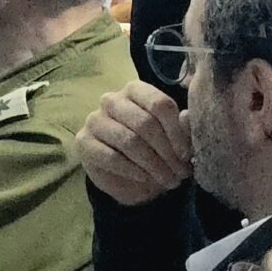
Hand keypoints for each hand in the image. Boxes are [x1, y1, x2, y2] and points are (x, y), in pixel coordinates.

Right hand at [76, 83, 192, 206]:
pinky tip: (145, 178)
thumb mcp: (174, 140)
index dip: (176, 131)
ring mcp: (94, 120)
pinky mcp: (83, 142)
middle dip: (166, 152)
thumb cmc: (155, 150)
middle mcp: (111, 100)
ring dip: (152, 164)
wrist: (130, 176)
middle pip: (144, 123)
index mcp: (135, 91)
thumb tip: (188, 117)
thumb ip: (183, 127)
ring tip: (167, 179)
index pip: (159, 104)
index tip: (185, 154)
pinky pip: (111, 157)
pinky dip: (132, 171)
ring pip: (129, 141)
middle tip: (179, 173)